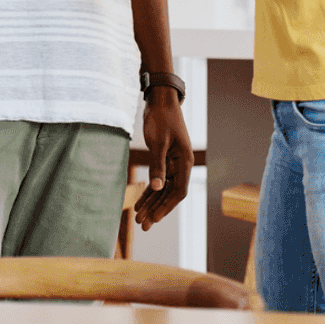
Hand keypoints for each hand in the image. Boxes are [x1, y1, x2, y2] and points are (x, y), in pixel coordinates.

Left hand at [134, 88, 193, 229]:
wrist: (160, 100)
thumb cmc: (160, 118)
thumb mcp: (158, 142)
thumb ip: (158, 165)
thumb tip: (157, 188)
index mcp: (186, 162)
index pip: (178, 192)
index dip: (166, 207)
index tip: (153, 219)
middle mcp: (182, 165)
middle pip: (170, 194)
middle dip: (156, 210)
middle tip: (142, 225)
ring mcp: (174, 163)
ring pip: (163, 189)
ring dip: (151, 203)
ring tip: (138, 218)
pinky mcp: (164, 159)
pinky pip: (158, 179)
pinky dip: (149, 191)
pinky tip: (139, 202)